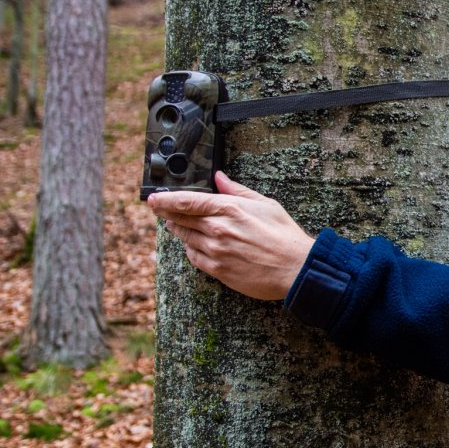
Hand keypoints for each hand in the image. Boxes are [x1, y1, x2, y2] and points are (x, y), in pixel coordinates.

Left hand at [147, 172, 315, 300]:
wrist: (295, 267)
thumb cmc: (284, 235)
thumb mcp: (265, 204)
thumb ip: (238, 190)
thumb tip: (220, 178)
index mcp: (229, 209)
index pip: (186, 202)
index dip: (165, 200)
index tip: (153, 199)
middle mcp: (218, 229)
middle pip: (180, 219)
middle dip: (166, 214)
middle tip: (159, 210)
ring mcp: (216, 250)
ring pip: (185, 238)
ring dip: (178, 231)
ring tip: (176, 225)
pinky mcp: (218, 269)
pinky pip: (193, 257)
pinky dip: (190, 249)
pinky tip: (193, 245)